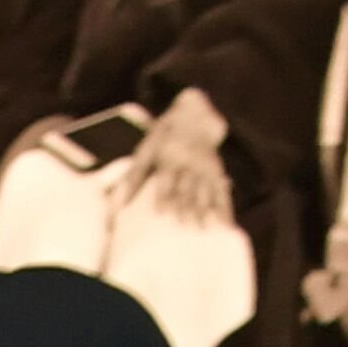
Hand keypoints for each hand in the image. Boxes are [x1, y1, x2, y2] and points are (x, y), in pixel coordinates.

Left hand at [115, 84, 232, 231]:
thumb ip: (133, 176)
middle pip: (187, 187)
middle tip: (185, 226)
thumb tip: (121, 204)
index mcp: (169, 156)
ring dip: (205, 210)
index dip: (164, 195)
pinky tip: (226, 225)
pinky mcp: (217, 171)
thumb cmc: (162, 139)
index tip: (162, 213)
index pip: (166, 179)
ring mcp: (205, 167)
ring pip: (206, 191)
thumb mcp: (145, 150)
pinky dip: (225, 208)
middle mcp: (189, 162)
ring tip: (204, 229)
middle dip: (186, 207)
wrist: (194, 116)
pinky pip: (222, 192)